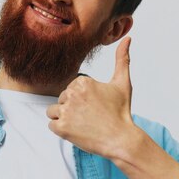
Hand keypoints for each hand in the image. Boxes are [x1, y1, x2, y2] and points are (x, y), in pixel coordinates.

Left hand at [46, 37, 135, 157]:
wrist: (121, 139)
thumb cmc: (121, 112)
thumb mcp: (123, 83)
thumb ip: (122, 59)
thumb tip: (127, 39)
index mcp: (82, 82)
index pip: (70, 88)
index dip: (82, 98)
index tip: (94, 106)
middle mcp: (72, 94)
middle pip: (62, 98)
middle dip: (72, 107)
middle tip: (91, 116)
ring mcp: (65, 111)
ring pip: (53, 111)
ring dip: (64, 118)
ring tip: (82, 123)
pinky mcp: (61, 127)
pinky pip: (51, 125)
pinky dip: (61, 129)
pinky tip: (76, 131)